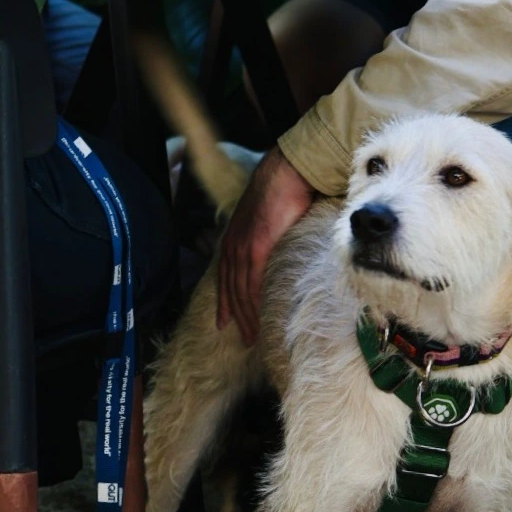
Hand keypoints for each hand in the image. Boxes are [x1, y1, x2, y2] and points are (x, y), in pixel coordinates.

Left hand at [217, 148, 314, 344]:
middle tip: (242, 338)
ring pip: (239, 292)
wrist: (286, 174)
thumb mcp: (268, 218)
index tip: (226, 320)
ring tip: (251, 337)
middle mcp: (233, 245)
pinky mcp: (256, 249)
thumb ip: (268, 235)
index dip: (226, 300)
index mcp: (234, 238)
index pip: (225, 277)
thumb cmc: (283, 191)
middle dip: (235, 316)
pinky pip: (251, 284)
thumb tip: (278, 247)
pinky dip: (252, 305)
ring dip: (245, 317)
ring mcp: (243, 248)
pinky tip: (257, 320)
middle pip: (230, 289)